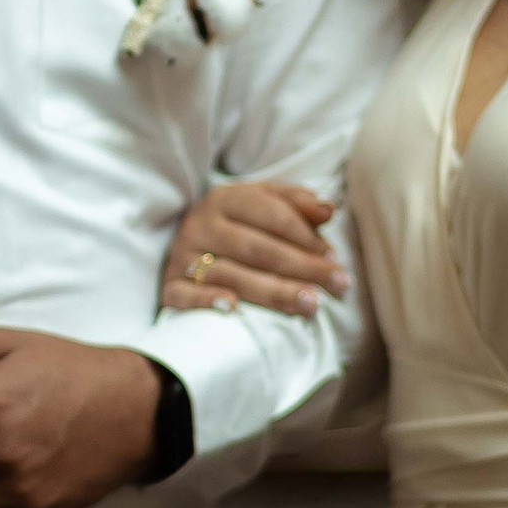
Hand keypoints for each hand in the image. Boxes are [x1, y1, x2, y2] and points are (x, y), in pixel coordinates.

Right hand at [160, 179, 346, 318]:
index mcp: (224, 198)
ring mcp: (183, 256)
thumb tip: (329, 209)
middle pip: (258, 249)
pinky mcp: (169, 286)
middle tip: (338, 285)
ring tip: (311, 305)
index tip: (336, 259)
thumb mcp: (264, 205)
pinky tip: (233, 308)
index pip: (273, 216)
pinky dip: (206, 300)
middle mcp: (201, 224)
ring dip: (273, 292)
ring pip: (231, 274)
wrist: (188, 245)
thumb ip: (297, 204)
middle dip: (303, 268)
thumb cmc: (238, 226)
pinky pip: (184, 295)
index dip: (307, 238)